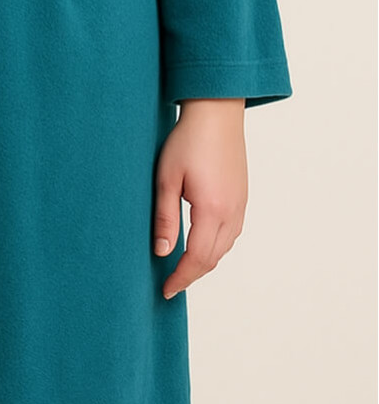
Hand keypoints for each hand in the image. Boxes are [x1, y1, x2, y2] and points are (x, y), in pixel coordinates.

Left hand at [153, 99, 247, 299]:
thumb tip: (161, 252)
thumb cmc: (188, 140)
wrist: (217, 113)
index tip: (166, 290)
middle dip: (192, 275)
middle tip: (171, 285)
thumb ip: (165, 217)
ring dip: (205, 262)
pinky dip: (216, 247)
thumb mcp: (166, 179)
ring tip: (183, 268)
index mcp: (212, 210)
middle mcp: (232, 212)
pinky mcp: (242, 197)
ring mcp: (240, 205)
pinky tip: (201, 244)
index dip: (181, 278)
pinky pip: (232, 233)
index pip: (197, 258)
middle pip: (213, 258)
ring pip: (225, 248)